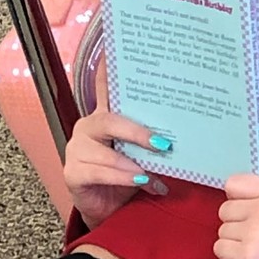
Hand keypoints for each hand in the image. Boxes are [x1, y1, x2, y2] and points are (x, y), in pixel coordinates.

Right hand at [63, 63, 168, 229]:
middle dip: (138, 132)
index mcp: (107, 117)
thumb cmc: (131, 177)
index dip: (108, 69)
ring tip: (152, 172)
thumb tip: (186, 132)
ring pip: (105, 150)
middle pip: (109, 120)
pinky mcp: (73, 172)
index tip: (114, 48)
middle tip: (163, 143)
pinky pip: (98, 171)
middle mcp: (89, 127)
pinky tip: (139, 179)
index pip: (105, 88)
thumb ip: (156, 140)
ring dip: (133, 162)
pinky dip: (122, 177)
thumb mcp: (146, 155)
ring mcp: (77, 149)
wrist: (110, 210)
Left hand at [214, 174, 258, 258]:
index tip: (247, 209)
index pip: (234, 184)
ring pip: (222, 230)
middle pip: (225, 209)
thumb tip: (236, 197)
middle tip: (256, 234)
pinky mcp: (247, 254)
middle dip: (236, 223)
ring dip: (234, 241)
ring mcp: (255, 232)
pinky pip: (220, 248)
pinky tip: (249, 257)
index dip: (238, 199)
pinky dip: (230, 256)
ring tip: (257, 247)